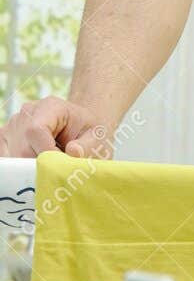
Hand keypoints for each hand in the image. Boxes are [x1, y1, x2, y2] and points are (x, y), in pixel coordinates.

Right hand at [0, 98, 115, 160]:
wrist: (79, 126)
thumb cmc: (87, 131)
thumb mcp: (98, 137)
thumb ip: (88, 145)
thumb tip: (72, 152)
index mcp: (50, 107)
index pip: (36, 130)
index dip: (46, 153)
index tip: (60, 167)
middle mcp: (26, 113)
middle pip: (22, 148)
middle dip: (40, 166)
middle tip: (58, 173)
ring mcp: (12, 126)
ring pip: (12, 157)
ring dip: (30, 169)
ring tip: (49, 168)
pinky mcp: (5, 139)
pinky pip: (6, 159)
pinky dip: (20, 169)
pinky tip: (36, 169)